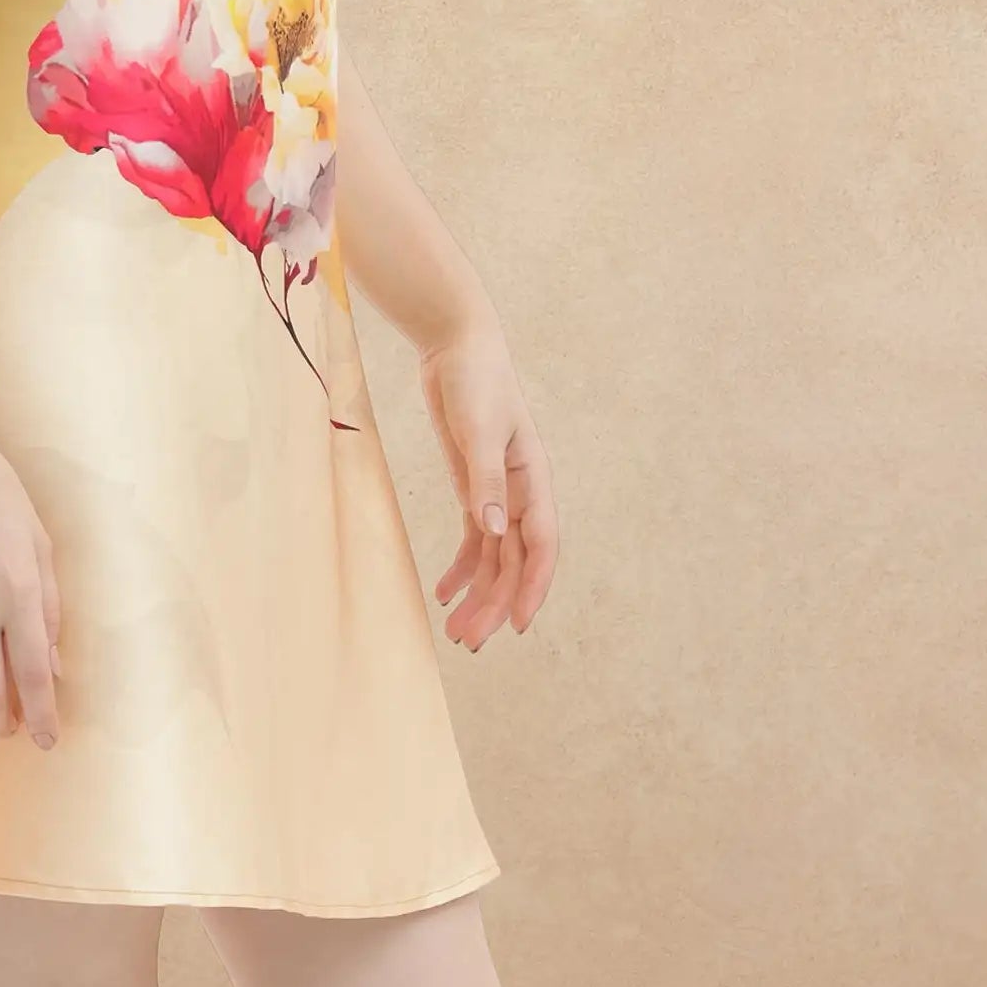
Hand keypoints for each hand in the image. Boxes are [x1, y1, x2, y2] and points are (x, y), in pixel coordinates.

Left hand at [417, 317, 558, 646]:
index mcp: (533, 479)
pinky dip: (461, 567)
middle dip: (496, 602)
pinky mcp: (472, 486)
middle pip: (514, 560)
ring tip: (456, 631)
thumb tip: (495, 532)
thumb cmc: (476, 379)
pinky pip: (473, 539)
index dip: (534, 586)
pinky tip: (444, 593)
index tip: (519, 625)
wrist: (457, 345)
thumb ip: (485, 479)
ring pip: (494, 557)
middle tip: (470, 641)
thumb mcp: (478, 427)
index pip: (542, 544)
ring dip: (479, 593)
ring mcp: (496, 492)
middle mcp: (520, 492)